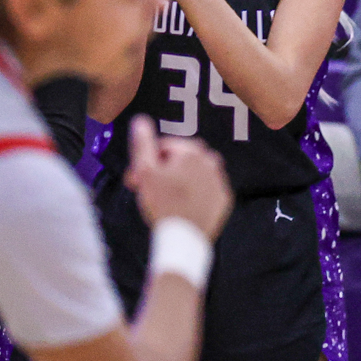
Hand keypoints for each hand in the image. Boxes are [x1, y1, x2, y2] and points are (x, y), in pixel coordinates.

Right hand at [125, 115, 233, 238]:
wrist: (183, 239)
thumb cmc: (163, 206)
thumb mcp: (145, 171)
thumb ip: (142, 144)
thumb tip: (141, 121)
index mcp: (192, 152)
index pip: (164, 147)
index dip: (147, 162)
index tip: (137, 179)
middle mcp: (211, 162)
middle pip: (180, 160)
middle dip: (162, 171)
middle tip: (146, 190)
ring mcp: (220, 181)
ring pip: (193, 175)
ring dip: (178, 182)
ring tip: (163, 200)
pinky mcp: (223, 199)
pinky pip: (205, 191)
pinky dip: (193, 195)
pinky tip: (180, 206)